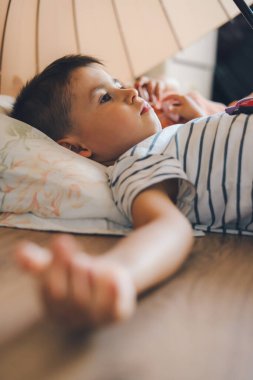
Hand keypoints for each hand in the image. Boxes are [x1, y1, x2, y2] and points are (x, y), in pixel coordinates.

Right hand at [15, 235, 135, 329]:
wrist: (107, 280)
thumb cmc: (76, 273)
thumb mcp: (56, 265)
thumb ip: (36, 262)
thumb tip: (20, 252)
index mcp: (54, 310)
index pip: (50, 291)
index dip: (56, 265)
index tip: (62, 240)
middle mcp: (74, 319)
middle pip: (69, 298)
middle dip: (73, 270)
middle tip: (78, 254)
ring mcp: (96, 320)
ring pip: (90, 304)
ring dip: (89, 277)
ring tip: (90, 261)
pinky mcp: (116, 315)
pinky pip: (114, 307)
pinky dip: (114, 291)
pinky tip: (113, 275)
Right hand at [160, 93, 205, 122]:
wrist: (199, 117)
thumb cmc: (189, 113)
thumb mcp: (179, 111)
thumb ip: (172, 109)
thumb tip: (167, 108)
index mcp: (183, 97)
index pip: (173, 95)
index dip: (167, 98)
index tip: (162, 100)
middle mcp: (186, 99)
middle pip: (176, 98)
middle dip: (170, 101)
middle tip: (165, 103)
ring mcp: (188, 102)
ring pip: (179, 102)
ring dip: (174, 104)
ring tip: (170, 108)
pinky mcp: (190, 107)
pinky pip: (181, 105)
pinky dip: (177, 107)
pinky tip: (176, 112)